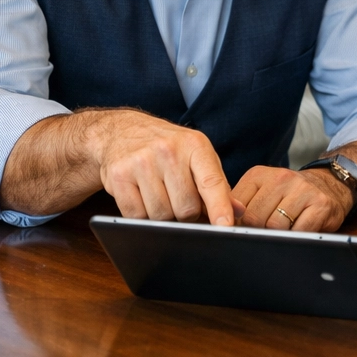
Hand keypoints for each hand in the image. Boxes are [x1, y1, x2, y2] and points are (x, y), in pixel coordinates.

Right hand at [95, 111, 234, 224]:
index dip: (219, 207)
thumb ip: (217, 184)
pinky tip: (142, 198)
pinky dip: (141, 217)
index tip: (225, 226)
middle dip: (187, 216)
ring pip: (161, 216)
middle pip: (186, 208)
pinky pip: (136, 216)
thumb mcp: (197, 156)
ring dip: (163, 217)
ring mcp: (141, 162)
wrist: (122, 131)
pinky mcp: (119, 176)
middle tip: (181, 202)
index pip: (211, 182)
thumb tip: (237, 211)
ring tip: (161, 197)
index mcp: (195, 145)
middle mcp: (168, 150)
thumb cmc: (168, 147)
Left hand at [232, 166, 351, 232]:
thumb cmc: (289, 196)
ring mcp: (301, 189)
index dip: (237, 224)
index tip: (243, 231)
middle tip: (267, 231)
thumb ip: (241, 207)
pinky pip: (298, 231)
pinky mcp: (320, 204)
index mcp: (258, 175)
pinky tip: (299, 229)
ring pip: (275, 226)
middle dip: (258, 232)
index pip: (236, 206)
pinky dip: (296, 237)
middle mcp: (280, 177)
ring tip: (285, 229)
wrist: (329, 186)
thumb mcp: (262, 193)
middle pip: (254, 218)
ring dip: (278, 235)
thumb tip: (221, 227)